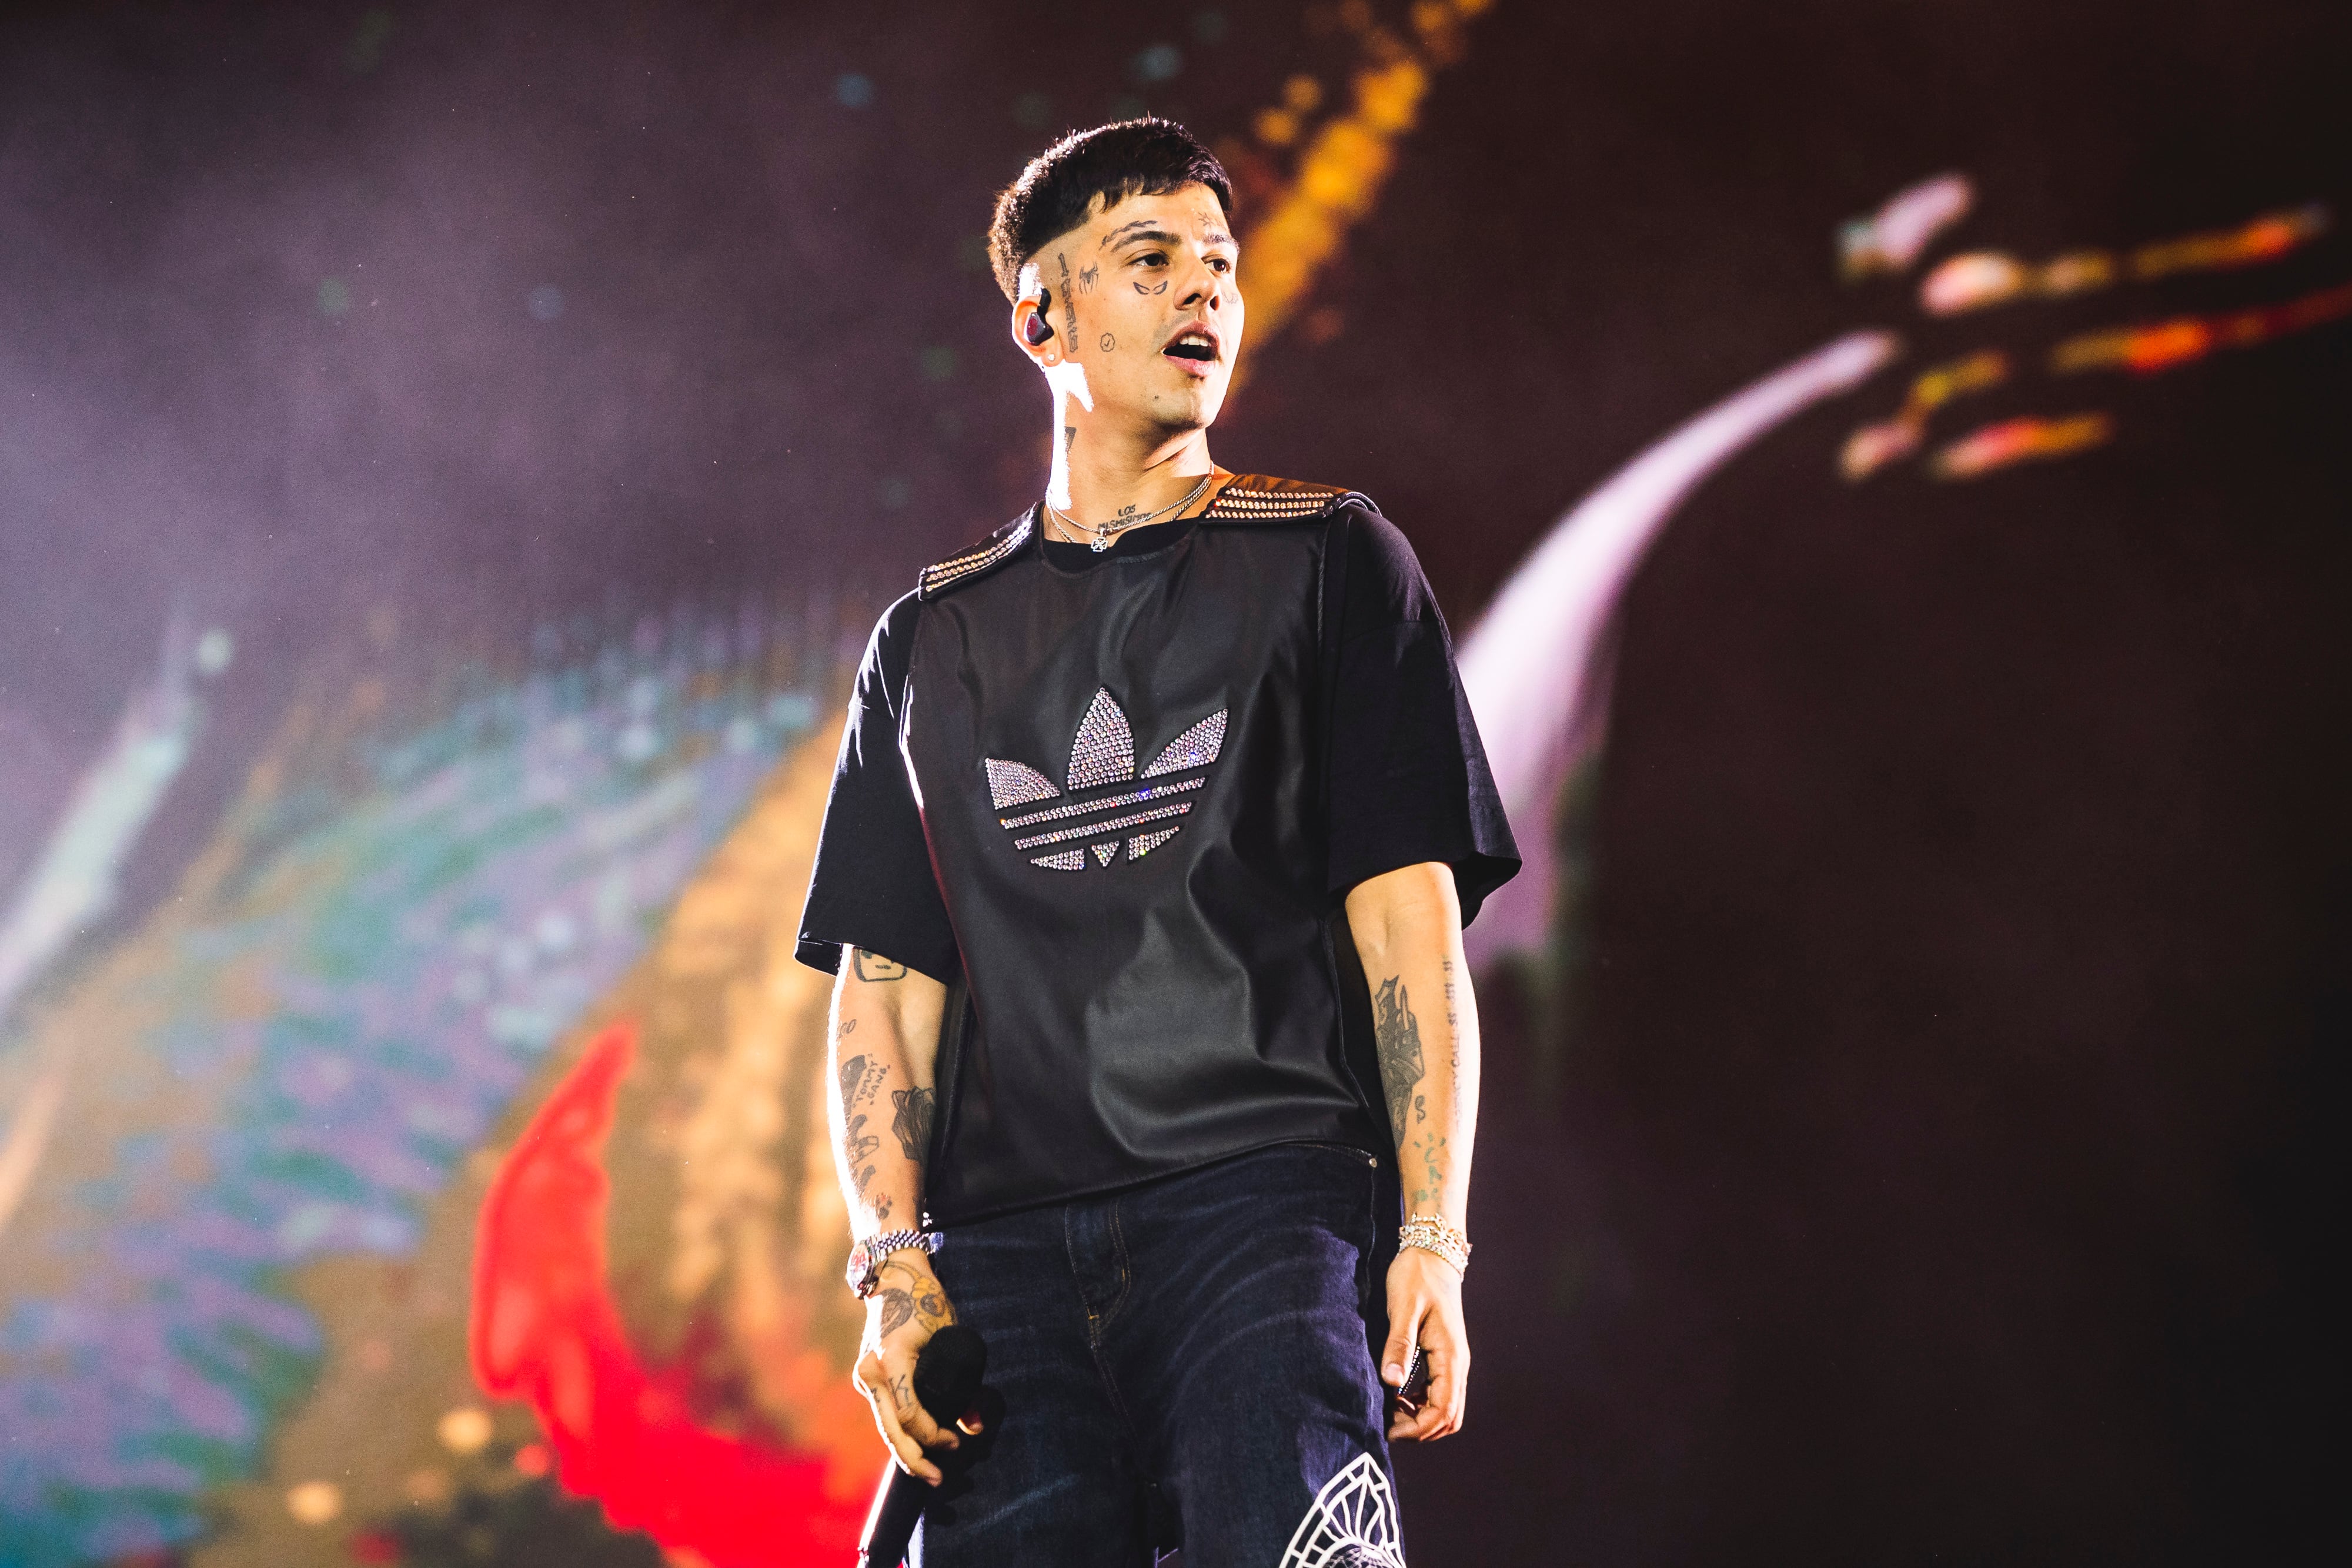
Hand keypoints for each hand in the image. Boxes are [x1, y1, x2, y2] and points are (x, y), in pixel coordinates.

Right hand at [851, 1255, 976, 1484]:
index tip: (957, 1443)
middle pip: (891, 1431)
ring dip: (905, 1451)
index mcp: (891, 1360)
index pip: (911, 1414)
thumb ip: (965, 1383)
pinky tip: (915, 1448)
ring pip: (884, 1427)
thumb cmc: (926, 1303)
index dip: (935, 1436)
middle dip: (915, 1460)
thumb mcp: (952, 1337)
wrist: (893, 1279)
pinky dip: (899, 1432)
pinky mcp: (866, 1379)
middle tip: (938, 1481)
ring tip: (928, 1472)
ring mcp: (864, 1377)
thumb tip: (975, 1425)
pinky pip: (883, 1413)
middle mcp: (870, 1373)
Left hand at [1381, 1246, 1468, 1440]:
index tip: (1389, 1430)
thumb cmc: (1416, 1276)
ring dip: (1420, 1418)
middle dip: (1420, 1430)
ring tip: (1388, 1411)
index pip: (1443, 1410)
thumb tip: (1392, 1383)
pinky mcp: (1443, 1356)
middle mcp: (1457, 1364)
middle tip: (1387, 1425)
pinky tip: (1396, 1396)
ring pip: (1445, 1408)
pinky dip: (1420, 1404)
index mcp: (1451, 1356)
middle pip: (1449, 1417)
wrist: (1431, 1252)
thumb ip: (1399, 1345)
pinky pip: (1438, 1393)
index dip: (1418, 1428)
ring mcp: (1452, 1361)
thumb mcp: (1403, 1309)